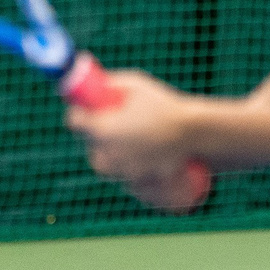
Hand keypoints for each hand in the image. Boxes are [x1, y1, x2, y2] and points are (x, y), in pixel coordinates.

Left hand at [65, 68, 196, 186]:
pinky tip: (135, 161)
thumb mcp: (136, 85)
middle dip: (97, 136)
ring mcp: (121, 174)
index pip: (74, 122)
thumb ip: (111, 84)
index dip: (79, 114)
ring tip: (126, 143)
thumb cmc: (166, 106)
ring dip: (111, 154)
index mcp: (101, 130)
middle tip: (112, 125)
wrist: (195, 134)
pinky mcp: (137, 186)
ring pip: (106, 164)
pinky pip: (123, 179)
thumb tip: (96, 83)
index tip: (85, 111)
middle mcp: (107, 155)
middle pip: (91, 146)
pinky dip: (127, 171)